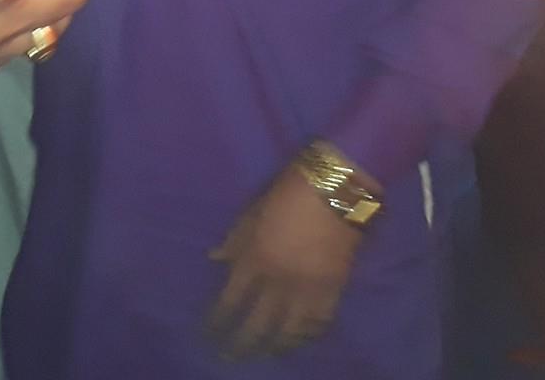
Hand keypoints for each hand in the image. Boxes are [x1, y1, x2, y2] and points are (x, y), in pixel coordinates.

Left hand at [208, 163, 362, 360]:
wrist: (336, 188)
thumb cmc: (288, 191)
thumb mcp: (253, 210)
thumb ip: (234, 240)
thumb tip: (214, 259)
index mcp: (254, 259)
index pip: (230, 300)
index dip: (217, 320)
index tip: (208, 333)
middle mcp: (278, 281)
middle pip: (257, 323)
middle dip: (240, 344)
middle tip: (229, 357)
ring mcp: (307, 289)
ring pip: (288, 331)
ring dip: (273, 346)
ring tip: (264, 354)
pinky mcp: (334, 289)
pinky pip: (318, 322)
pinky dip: (306, 334)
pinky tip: (298, 338)